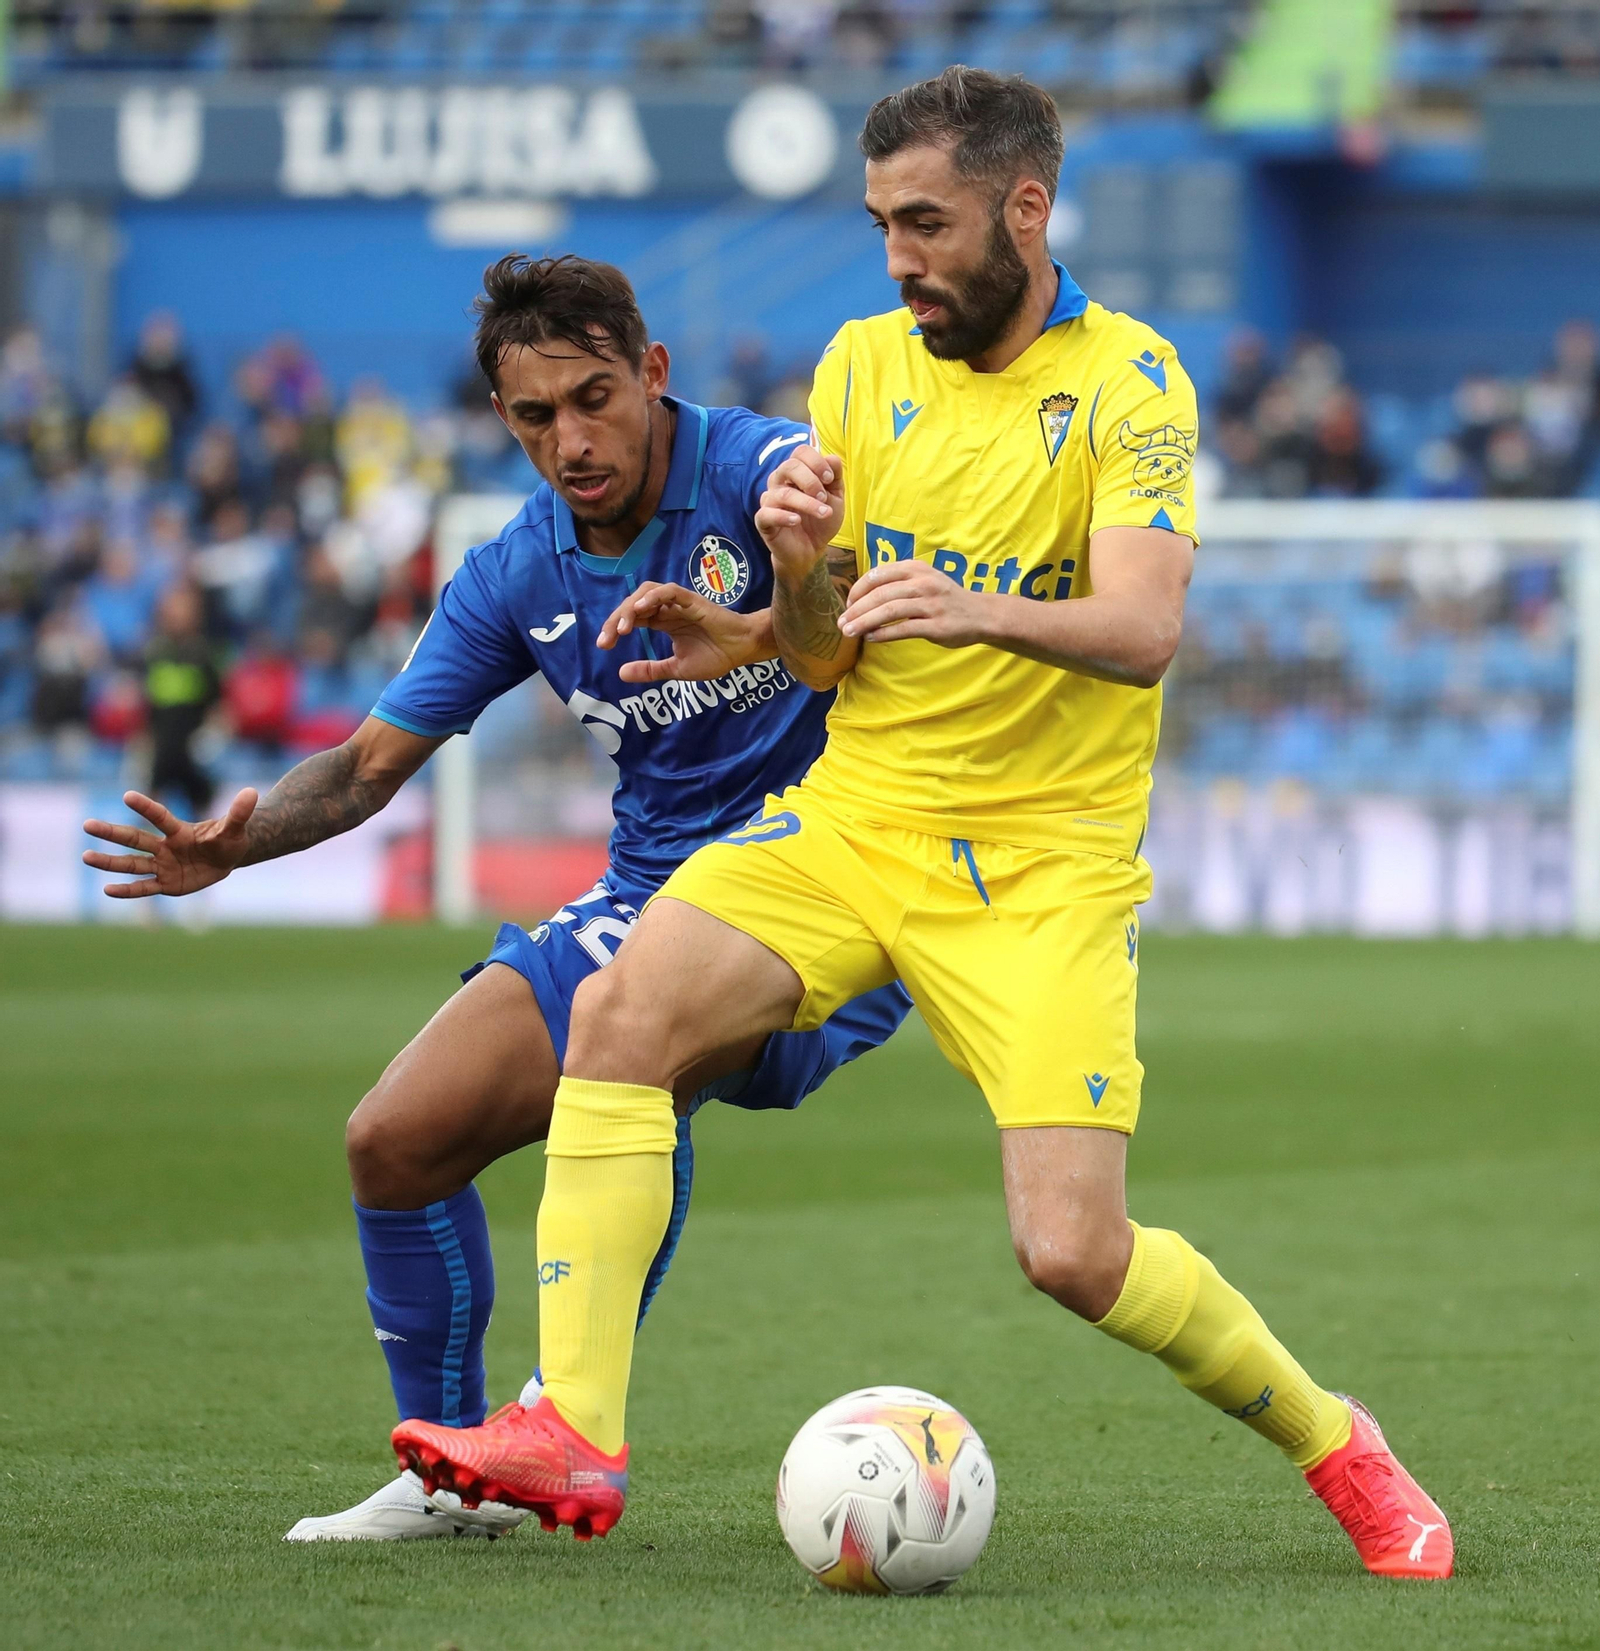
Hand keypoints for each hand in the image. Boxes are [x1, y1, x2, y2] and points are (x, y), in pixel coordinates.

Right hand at [81, 787, 258, 897]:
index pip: (160, 817)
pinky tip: (107, 890)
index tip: (128, 796)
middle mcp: (165, 846)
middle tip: (87, 824)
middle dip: (112, 833)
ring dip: (110, 862)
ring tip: (86, 856)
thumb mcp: (235, 829)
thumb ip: (239, 813)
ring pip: (132, 863)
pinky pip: (144, 888)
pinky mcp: (165, 883)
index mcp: (179, 831)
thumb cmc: (228, 840)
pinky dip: (127, 890)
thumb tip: (252, 792)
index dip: (146, 808)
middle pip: (135, 839)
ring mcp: (162, 865)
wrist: (226, 858)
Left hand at [597, 582, 772, 683]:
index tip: (604, 645)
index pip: (632, 618)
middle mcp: (667, 609)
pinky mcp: (692, 600)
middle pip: (633, 604)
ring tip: (622, 628)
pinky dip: (653, 598)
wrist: (743, 650)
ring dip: (630, 607)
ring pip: (646, 593)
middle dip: (616, 619)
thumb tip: (620, 673)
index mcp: (663, 622)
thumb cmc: (715, 656)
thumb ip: (650, 670)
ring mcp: (678, 603)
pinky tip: (641, 610)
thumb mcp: (676, 669)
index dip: (614, 628)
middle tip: (606, 639)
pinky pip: (668, 591)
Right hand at [755, 446, 843, 583]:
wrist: (812, 549)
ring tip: (824, 513)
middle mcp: (780, 482)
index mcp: (796, 472)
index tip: (829, 479)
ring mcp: (769, 500)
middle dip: (811, 480)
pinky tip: (796, 521)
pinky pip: (767, 513)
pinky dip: (783, 516)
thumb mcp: (836, 497)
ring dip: (807, 503)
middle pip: (789, 466)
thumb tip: (832, 457)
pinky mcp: (763, 520)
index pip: (800, 452)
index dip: (816, 462)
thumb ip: (835, 477)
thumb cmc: (820, 520)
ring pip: (783, 494)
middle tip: (824, 497)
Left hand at [839, 560, 988, 647]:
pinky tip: (870, 638)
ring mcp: (931, 604)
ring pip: (889, 611)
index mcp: (916, 568)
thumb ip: (898, 582)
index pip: (878, 574)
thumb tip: (863, 595)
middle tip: (841, 622)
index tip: (847, 604)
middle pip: (881, 594)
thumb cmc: (945, 598)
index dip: (858, 589)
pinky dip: (884, 633)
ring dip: (864, 622)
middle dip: (856, 609)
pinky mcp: (936, 625)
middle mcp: (923, 582)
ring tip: (848, 632)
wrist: (981, 614)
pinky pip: (904, 629)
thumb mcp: (924, 579)